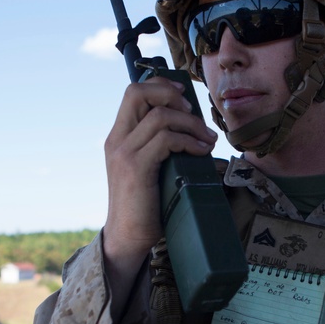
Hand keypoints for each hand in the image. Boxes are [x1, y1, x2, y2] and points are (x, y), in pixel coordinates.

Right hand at [102, 76, 216, 291]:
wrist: (128, 237)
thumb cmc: (145, 204)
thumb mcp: (150, 168)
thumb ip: (160, 147)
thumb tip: (193, 130)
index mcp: (118, 136)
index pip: (133, 92)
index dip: (160, 86)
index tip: (184, 96)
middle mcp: (117, 139)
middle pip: (138, 92)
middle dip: (171, 94)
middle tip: (193, 112)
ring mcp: (124, 153)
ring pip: (160, 116)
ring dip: (191, 123)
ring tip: (207, 139)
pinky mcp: (136, 168)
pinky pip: (166, 140)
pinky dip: (189, 141)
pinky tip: (201, 152)